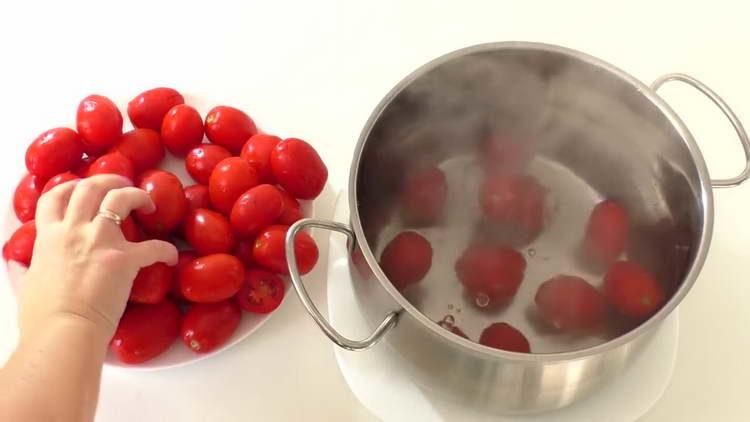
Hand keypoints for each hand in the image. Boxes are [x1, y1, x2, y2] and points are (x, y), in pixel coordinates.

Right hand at [18, 175, 177, 340]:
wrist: (63, 334)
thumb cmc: (41, 318)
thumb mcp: (26, 285)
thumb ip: (24, 270)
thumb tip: (16, 264)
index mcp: (48, 237)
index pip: (55, 196)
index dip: (72, 186)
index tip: (84, 186)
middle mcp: (73, 231)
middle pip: (92, 188)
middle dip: (111, 179)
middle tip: (125, 184)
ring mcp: (100, 242)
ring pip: (121, 199)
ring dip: (138, 196)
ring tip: (150, 204)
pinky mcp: (124, 259)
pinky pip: (154, 246)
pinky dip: (165, 250)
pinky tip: (170, 257)